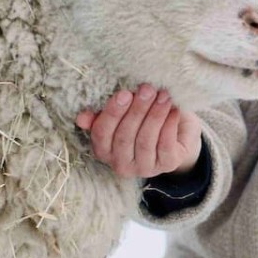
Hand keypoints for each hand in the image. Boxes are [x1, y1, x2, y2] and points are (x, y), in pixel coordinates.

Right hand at [75, 84, 202, 177]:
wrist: (176, 131)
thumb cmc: (142, 118)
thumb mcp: (122, 113)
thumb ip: (101, 114)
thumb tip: (81, 118)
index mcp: (103, 149)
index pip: (102, 133)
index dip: (112, 113)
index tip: (125, 93)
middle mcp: (120, 164)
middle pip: (125, 136)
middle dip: (137, 110)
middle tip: (148, 89)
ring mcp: (144, 167)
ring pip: (145, 140)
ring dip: (155, 115)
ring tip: (163, 96)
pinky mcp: (166, 165)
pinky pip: (165, 145)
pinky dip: (169, 125)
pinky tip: (173, 110)